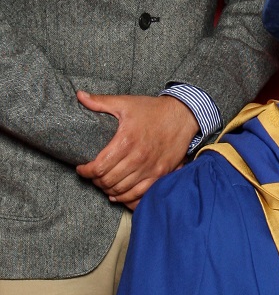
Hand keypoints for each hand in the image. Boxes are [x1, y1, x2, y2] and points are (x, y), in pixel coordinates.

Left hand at [76, 91, 199, 208]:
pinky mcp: (161, 173)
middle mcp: (138, 158)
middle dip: (96, 181)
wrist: (183, 115)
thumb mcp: (126, 103)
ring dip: (109, 190)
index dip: (86, 171)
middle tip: (93, 176)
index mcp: (126, 141)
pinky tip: (120, 194)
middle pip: (109, 181)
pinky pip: (141, 194)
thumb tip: (80, 96)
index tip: (82, 169)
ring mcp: (151, 168)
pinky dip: (127, 198)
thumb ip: (100, 102)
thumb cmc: (153, 110)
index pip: (99, 167)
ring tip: (104, 183)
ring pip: (123, 191)